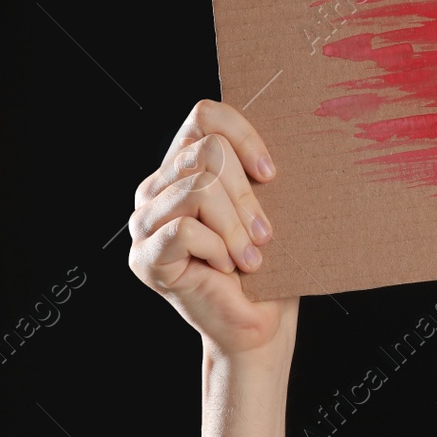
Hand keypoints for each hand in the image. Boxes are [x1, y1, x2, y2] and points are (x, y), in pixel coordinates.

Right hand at [128, 100, 296, 358]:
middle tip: (265, 234)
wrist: (260, 321)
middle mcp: (156, 188)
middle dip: (246, 194)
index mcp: (185, 166)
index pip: (204, 116)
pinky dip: (217, 248)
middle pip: (207, 151)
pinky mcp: (144, 257)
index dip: (243, 135)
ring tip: (251, 256)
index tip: (271, 173)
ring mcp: (144, 223)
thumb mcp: (270, 205)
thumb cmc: (271, 260)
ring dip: (236, 226)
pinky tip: (226, 268)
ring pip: (198, 189)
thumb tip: (292, 127)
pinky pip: (185, 229)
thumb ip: (259, 168)